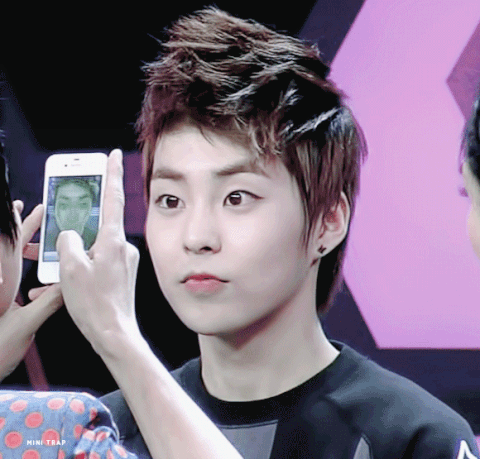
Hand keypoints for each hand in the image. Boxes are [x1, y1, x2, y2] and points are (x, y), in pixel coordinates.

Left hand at [0, 202, 62, 380]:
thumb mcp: (26, 324)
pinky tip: (43, 264)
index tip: (18, 203)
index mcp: (4, 281)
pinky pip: (20, 278)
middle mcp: (3, 281)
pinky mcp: (8, 304)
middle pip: (11, 248)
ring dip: (26, 244)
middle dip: (21, 227)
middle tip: (38, 210)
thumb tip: (71, 285)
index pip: (8, 245)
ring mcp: (5, 292)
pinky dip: (31, 266)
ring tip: (41, 229)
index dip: (13, 223)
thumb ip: (48, 303)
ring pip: (14, 261)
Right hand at [57, 149, 140, 354]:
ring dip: (77, 251)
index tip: (115, 155)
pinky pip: (101, 260)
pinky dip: (85, 264)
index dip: (112, 173)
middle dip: (78, 224)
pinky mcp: (122, 272)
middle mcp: (123, 246)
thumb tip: (71, 235)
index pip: (113, 197)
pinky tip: (69, 278)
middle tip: (64, 224)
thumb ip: (67, 241)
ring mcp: (124, 259)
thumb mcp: (69, 268)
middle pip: (98, 224)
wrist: (113, 332)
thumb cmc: (93, 303)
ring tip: (55, 266)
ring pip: (96, 245)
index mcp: (113, 240)